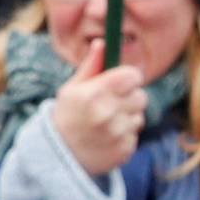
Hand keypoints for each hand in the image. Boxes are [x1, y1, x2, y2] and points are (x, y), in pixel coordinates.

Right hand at [49, 40, 146, 178]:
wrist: (58, 157)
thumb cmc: (66, 116)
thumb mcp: (72, 89)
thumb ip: (91, 66)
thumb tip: (102, 42)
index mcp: (95, 94)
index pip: (133, 76)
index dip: (128, 78)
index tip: (120, 82)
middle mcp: (107, 113)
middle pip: (141, 96)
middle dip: (129, 98)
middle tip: (110, 105)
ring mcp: (117, 134)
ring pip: (139, 116)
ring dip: (128, 117)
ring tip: (106, 123)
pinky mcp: (124, 150)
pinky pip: (135, 135)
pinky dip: (125, 135)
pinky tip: (107, 138)